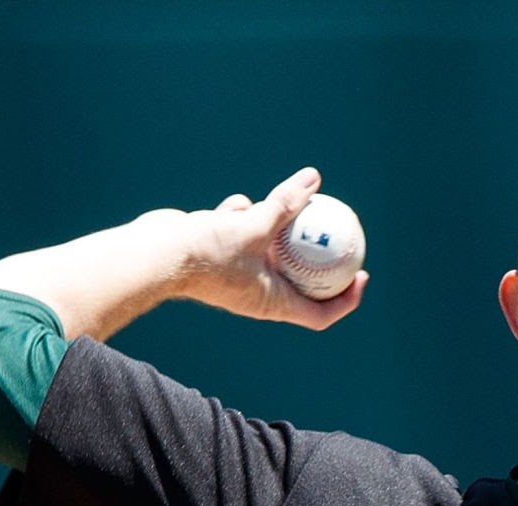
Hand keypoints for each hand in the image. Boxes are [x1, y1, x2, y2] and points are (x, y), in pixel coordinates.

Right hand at [181, 168, 367, 329]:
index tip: (362, 275)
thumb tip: (314, 179)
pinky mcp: (220, 256)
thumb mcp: (255, 224)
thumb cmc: (207, 251)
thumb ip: (286, 203)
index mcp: (273, 303)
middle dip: (319, 260)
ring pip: (270, 252)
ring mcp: (238, 275)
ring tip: (287, 207)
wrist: (156, 253)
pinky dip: (244, 219)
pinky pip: (242, 237)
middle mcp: (258, 294)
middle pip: (301, 282)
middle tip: (340, 235)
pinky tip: (239, 205)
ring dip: (278, 230)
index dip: (346, 300)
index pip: (320, 314)